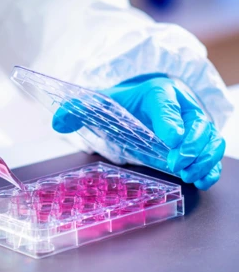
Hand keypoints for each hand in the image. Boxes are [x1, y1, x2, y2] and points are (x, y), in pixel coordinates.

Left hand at [52, 76, 224, 189]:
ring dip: (204, 157)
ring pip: (211, 137)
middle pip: (198, 121)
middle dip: (191, 144)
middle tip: (175, 162)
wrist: (145, 102)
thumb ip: (78, 110)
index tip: (169, 139)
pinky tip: (200, 180)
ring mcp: (194, 124)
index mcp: (158, 92)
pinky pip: (213, 151)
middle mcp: (181, 105)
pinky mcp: (200, 140)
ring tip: (188, 174)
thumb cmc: (126, 104)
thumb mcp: (101, 103)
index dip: (170, 120)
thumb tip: (58, 121)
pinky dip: (211, 166)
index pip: (167, 102)